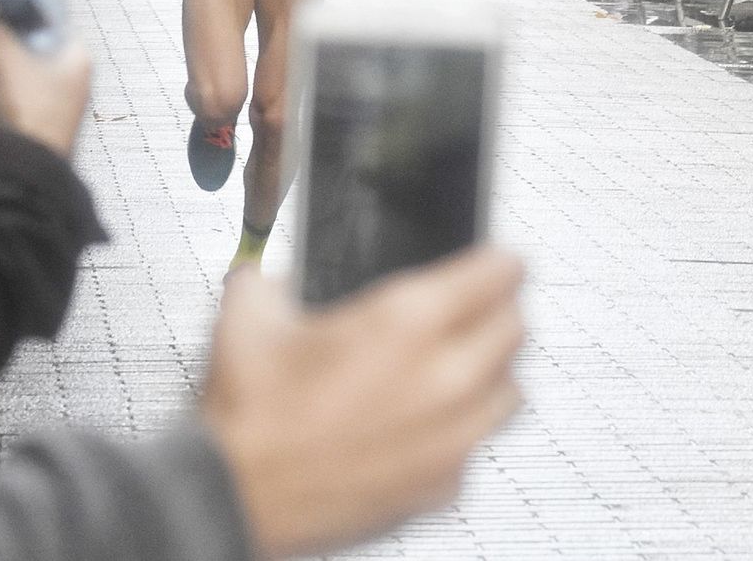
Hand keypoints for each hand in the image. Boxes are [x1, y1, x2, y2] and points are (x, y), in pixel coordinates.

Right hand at [0, 18, 90, 159]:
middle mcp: (78, 77)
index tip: (1, 7)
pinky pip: (28, 89)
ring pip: (33, 68)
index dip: (24, 12)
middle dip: (14, 37)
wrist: (30, 165)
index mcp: (79, 56)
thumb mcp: (6, 61)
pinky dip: (11, 82)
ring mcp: (64, 99)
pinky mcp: (48, 117)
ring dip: (10, 61)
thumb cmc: (32, 112)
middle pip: (41, 44)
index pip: (52, 20)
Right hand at [203, 249, 523, 559]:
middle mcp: (442, 378)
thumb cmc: (248, 414)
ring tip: (464, 362)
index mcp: (404, 321)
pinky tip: (428, 421)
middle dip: (501, 309)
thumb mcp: (247, 313)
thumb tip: (273, 281)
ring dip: (494, 370)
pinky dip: (464, 428)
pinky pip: (477, 445)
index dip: (499, 259)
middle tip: (482, 304)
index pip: (497, 273)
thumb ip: (273, 280)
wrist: (236, 494)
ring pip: (510, 391)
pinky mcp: (441, 486)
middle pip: (516, 329)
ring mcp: (450, 439)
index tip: (496, 259)